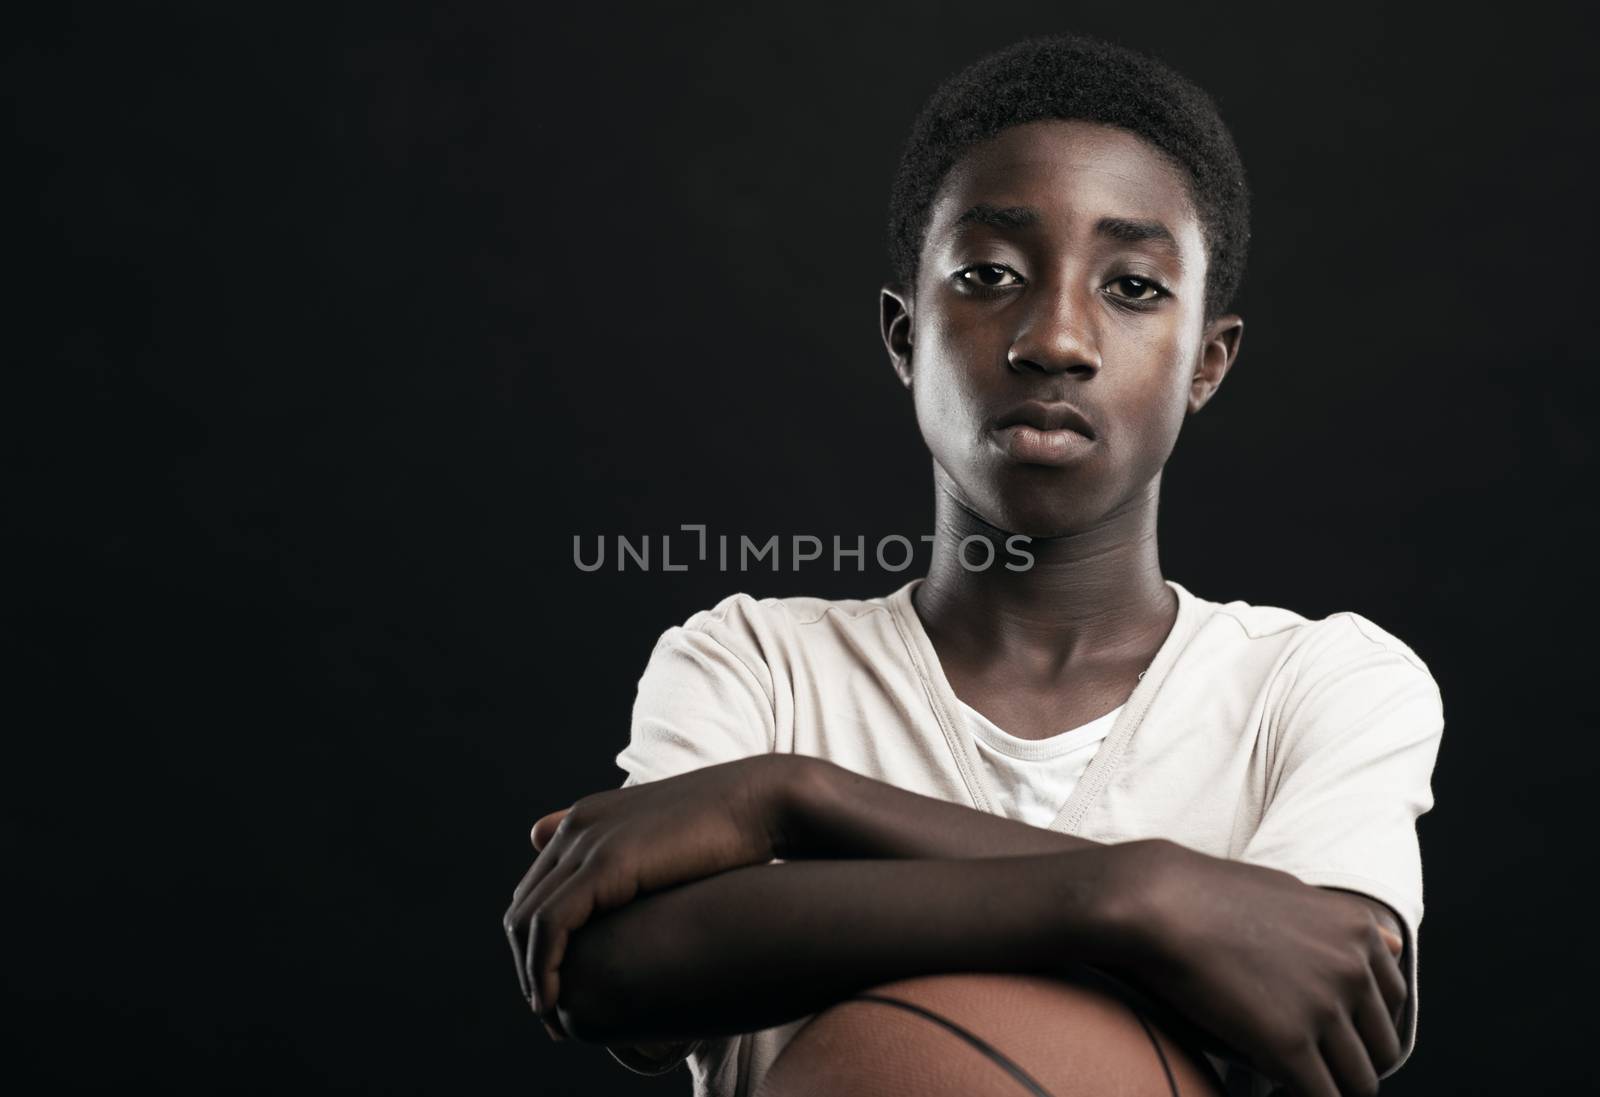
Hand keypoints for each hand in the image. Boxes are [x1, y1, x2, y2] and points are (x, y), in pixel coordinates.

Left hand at [502, 754, 801, 1037]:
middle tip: (544, 1009)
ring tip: (547, 1013)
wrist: (763, 802)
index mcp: (586, 819)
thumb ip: (634, 862)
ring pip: (529, 919)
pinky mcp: (605, 862)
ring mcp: (587, 841)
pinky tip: (553, 998)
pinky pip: (551, 923)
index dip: (534, 941)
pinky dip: (543, 965)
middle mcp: (576, 826)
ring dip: (530, 972)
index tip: (551, 984)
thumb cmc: (731, 833)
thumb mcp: (669, 847)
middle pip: (524, 906)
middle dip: (526, 962)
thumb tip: (618, 892)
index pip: (537, 889)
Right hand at [1104, 839, 1406, 1096]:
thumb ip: (1347, 926)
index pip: (1392, 1005)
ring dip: (1328, 1087)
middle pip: (1381, 1048)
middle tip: (1309, 1064)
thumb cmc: (1212, 894)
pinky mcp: (1288, 1044)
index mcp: (1359, 933)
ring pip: (1358, 1082)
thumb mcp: (1295, 893)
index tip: (1329, 1036)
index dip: (1360, 1027)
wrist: (1159, 903)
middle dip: (1348, 1062)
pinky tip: (1276, 1093)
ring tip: (1292, 1081)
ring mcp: (1323, 1008)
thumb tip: (1396, 945)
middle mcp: (1353, 970)